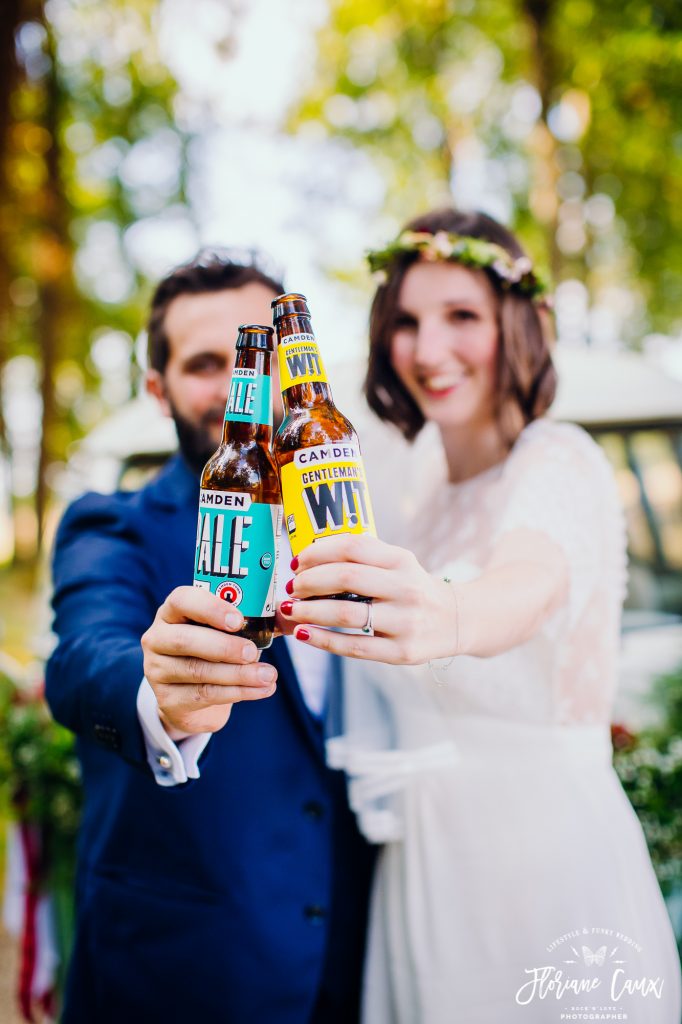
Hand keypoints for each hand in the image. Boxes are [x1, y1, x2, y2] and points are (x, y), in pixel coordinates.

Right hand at [141, 586, 276, 735]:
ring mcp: (157, 670)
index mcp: (173, 610)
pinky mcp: (167, 699)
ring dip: (238, 674)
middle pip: (185, 639)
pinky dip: (237, 693)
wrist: (192, 695)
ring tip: (269, 675)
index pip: (182, 599)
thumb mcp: (233, 631)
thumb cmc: (215, 650)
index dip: (210, 608)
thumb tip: (293, 615)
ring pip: (198, 671)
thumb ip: (260, 619)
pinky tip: (262, 690)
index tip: (238, 620)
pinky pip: (203, 695)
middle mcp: (158, 637)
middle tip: (253, 652)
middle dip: (224, 646)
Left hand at [278, 535, 457, 664]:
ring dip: (310, 611)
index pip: (353, 547)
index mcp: (402, 561)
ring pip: (347, 614)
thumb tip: (308, 560)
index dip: (318, 552)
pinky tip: (304, 634)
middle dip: (309, 582)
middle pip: (346, 578)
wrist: (457, 620)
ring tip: (290, 610)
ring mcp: (405, 622)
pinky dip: (323, 640)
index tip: (297, 562)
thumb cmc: (414, 589)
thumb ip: (363, 558)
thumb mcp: (398, 564)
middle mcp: (406, 588)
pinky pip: (354, 647)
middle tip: (292, 588)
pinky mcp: (401, 651)